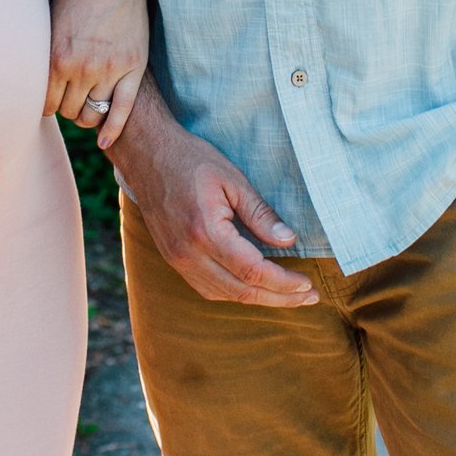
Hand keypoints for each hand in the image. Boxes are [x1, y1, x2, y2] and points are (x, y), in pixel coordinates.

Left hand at [44, 0, 147, 149]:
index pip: (47, 104)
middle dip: (68, 108)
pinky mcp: (133, 67)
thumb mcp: (52, 23)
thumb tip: (35, 88)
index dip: (49, 105)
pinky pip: (123, 109)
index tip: (52, 101)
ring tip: (86, 107)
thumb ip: (47, 56)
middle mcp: (83, 68)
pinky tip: (105, 142)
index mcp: (57, 58)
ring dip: (87, 115)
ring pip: (94, 113)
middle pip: (70, 111)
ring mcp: (110, 69)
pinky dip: (113, 130)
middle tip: (71, 100)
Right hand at [110, 95, 318, 307]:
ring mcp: (177, 260)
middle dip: (279, 298)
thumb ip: (260, 214)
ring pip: (225, 295)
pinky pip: (208, 288)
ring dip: (260, 300)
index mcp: (205, 231)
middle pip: (242, 291)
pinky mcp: (173, 260)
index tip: (308, 284)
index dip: (284, 282)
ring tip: (289, 296)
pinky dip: (235, 293)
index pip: (253, 270)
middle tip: (309, 298)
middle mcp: (188, 254)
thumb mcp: (232, 179)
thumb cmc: (191, 160)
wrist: (146, 155)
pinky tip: (255, 287)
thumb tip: (289, 240)